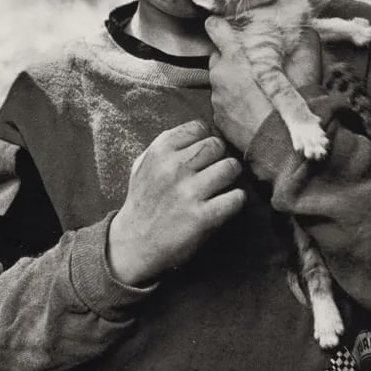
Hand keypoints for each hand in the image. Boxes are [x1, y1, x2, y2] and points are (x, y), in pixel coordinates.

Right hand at [107, 119, 244, 285]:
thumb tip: (200, 130)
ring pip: (230, 167)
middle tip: (216, 169)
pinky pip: (236, 197)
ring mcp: (188, 192)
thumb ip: (167, 146)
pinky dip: (236, 200)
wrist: (134, 243)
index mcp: (159, 151)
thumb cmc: (143, 201)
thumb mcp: (143, 165)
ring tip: (224, 185)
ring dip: (231, 176)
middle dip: (219, 156)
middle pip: (217, 145)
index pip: (199, 127)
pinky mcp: (202, 217)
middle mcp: (174, 167)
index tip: (204, 153)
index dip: (205, 138)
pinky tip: (227, 203)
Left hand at [205, 17, 321, 152]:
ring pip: (220, 82)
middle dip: (233, 60)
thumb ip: (303, 40)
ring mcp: (216, 97)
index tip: (227, 29)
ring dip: (233, 83)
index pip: (215, 28)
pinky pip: (223, 103)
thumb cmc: (295, 101)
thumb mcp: (306, 62)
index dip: (222, 28)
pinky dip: (233, 104)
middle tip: (254, 68)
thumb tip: (305, 28)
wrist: (284, 143)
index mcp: (236, 56)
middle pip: (220, 58)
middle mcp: (220, 74)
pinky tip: (251, 109)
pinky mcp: (218, 118)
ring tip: (256, 93)